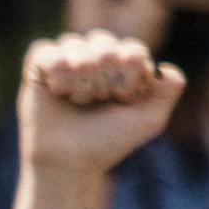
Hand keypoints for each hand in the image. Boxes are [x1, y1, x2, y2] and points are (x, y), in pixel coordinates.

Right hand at [14, 31, 183, 177]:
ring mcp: (68, 56)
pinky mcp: (40, 62)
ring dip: (80, 81)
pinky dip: (57, 73)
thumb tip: (168, 68)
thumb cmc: (108, 141)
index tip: (121, 101)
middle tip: (96, 102)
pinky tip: (58, 92)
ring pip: (77, 46)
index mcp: (124, 63)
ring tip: (77, 102)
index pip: (133, 51)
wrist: (69, 161)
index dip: (127, 79)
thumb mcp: (149, 120)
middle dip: (103, 81)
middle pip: (105, 46)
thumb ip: (169, 91)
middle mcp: (97, 54)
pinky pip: (49, 51)